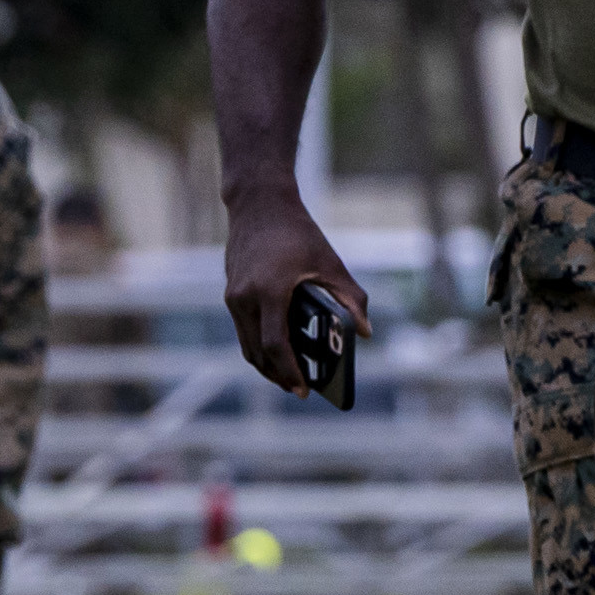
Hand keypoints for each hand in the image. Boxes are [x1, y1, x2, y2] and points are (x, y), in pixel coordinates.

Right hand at [224, 189, 367, 396]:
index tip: (305, 389)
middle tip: (301, 390)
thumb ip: (350, 298)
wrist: (258, 203)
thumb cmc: (297, 231)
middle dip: (279, 376)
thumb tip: (364, 332)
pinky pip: (243, 331)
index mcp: (270, 291)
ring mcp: (233, 297)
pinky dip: (259, 346)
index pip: (276, 345)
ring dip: (267, 365)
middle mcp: (245, 298)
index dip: (290, 371)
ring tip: (290, 377)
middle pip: (258, 354)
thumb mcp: (330, 263)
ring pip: (247, 346)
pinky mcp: (230, 294)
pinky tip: (279, 351)